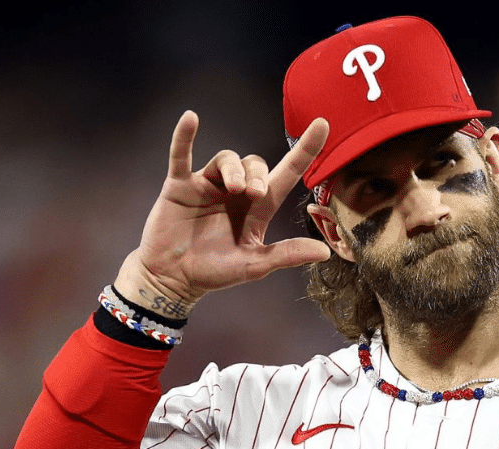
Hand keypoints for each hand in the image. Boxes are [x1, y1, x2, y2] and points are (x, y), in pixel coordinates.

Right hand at [115, 111, 330, 317]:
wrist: (173, 278)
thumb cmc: (214, 272)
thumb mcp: (255, 265)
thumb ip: (287, 254)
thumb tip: (325, 252)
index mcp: (257, 209)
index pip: (286, 174)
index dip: (305, 151)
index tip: (323, 125)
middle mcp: (234, 193)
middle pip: (254, 164)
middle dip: (257, 174)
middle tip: (254, 194)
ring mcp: (206, 186)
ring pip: (226, 159)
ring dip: (233, 169)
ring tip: (234, 188)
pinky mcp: (179, 186)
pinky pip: (181, 156)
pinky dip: (185, 138)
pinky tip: (191, 119)